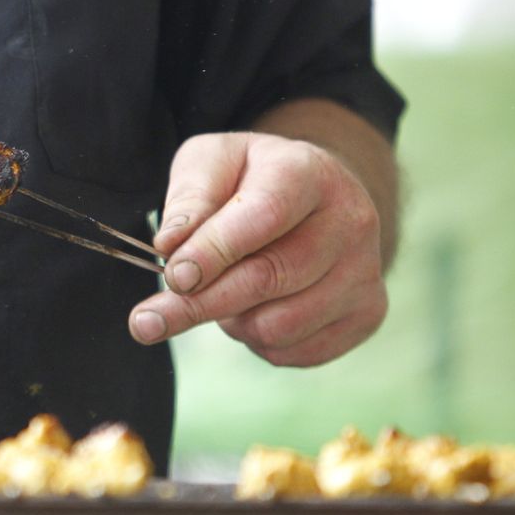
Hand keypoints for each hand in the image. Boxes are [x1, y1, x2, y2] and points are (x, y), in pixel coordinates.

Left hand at [128, 132, 386, 365]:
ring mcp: (366, 270)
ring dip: (231, 320)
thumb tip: (171, 247)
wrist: (315, 197)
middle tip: (148, 321)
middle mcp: (351, 220)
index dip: (214, 251)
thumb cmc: (251, 179)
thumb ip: (190, 197)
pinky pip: (295, 351)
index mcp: (308, 171)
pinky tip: (255, 309)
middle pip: (270, 278)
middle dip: (201, 303)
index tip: (174, 277)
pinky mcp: (367, 314)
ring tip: (223, 292)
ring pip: (279, 325)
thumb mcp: (211, 163)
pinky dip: (257, 340)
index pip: (263, 216)